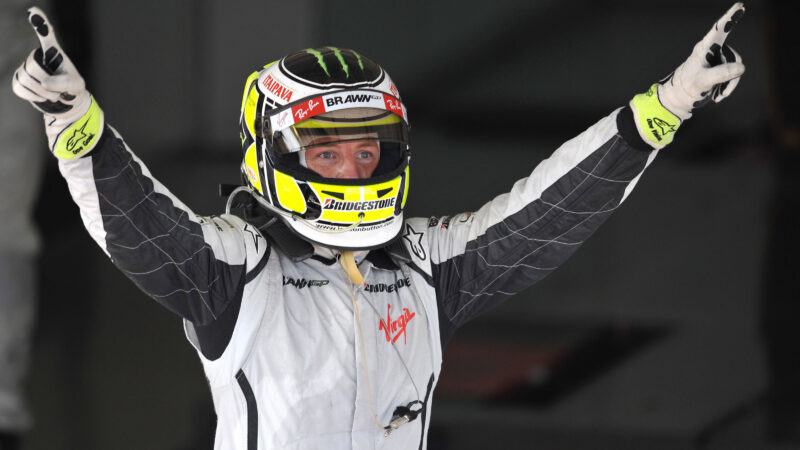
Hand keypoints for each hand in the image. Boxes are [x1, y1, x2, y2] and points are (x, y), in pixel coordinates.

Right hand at [11, 6, 102, 158]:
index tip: (33, 11)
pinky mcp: (19, 80)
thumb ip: (65, 83)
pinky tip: (42, 95)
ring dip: (43, 93)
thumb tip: (44, 82)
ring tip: (52, 92)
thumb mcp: (76, 86)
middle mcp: (38, 56)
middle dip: (49, 84)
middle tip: (59, 88)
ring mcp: (26, 67)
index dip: (41, 24)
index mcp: (54, 53)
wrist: (63, 101)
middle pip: (35, 69)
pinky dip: (34, 97)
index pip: (47, 36)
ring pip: (27, 80)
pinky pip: (21, 89)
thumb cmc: (72, 89)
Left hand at [658, 3, 745, 120]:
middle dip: (730, 76)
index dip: (730, 17)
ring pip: (736, 67)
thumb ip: (720, 74)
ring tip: (715, 93)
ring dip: (728, 83)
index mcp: (704, 49)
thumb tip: (741, 67)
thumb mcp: (702, 82)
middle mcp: (711, 50)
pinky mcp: (719, 67)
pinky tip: (717, 94)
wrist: (680, 98)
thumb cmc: (686, 88)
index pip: (719, 30)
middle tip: (717, 91)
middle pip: (734, 57)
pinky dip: (728, 86)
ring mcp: (716, 59)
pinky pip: (734, 74)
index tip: (740, 5)